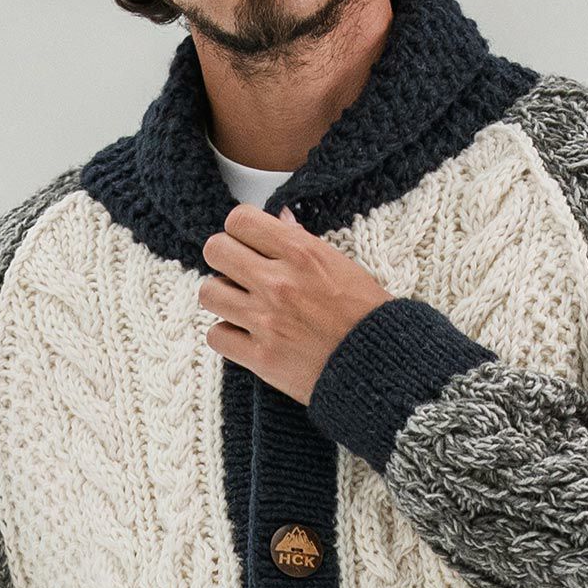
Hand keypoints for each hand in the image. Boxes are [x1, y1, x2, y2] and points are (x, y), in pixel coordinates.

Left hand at [199, 203, 391, 403]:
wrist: (378, 367)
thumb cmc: (365, 315)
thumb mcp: (342, 266)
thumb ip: (303, 242)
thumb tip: (280, 220)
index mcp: (301, 252)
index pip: (239, 220)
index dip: (239, 230)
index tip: (247, 242)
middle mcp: (278, 282)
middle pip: (215, 250)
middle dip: (224, 259)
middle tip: (238, 272)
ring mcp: (266, 320)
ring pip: (209, 293)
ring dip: (222, 298)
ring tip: (241, 306)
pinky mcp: (260, 357)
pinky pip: (215, 335)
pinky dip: (227, 335)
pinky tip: (245, 335)